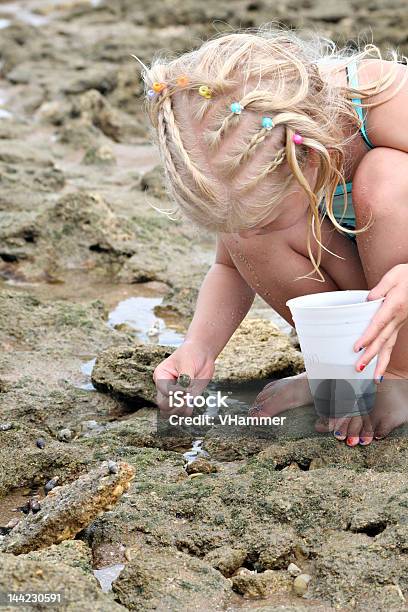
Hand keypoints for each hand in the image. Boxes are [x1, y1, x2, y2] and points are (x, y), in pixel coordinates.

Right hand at [153, 341, 214, 414]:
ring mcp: (175, 394)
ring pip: (170, 412)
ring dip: (181, 410)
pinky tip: (194, 402)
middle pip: (163, 405)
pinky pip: (183, 412)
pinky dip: (188, 411)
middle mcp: (165, 387)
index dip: (175, 393)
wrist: (203, 353)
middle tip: (187, 397)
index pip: (163, 391)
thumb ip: (185, 379)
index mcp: (161, 376)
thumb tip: (185, 393)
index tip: (186, 388)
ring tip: (190, 400)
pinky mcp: (186, 398)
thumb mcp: (187, 363)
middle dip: (175, 404)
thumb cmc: (191, 354)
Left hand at [353, 264, 407, 380]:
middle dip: (371, 356)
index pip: (378, 324)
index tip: (357, 348)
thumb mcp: (394, 276)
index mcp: (394, 306)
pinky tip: (380, 365)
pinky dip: (386, 355)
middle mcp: (397, 318)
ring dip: (381, 362)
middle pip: (383, 340)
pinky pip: (392, 342)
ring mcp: (399, 323)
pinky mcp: (399, 324)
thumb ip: (380, 288)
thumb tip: (368, 300)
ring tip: (374, 378)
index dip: (368, 337)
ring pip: (390, 345)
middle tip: (359, 368)